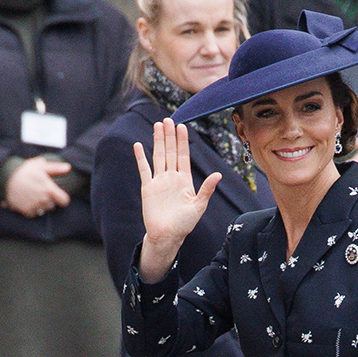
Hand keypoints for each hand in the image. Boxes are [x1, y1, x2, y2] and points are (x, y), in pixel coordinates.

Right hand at [4, 156, 71, 215]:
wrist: (5, 178)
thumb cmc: (24, 171)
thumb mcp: (40, 165)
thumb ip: (55, 168)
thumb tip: (68, 167)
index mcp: (49, 189)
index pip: (64, 201)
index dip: (62, 198)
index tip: (58, 195)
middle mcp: (43, 200)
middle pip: (53, 205)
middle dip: (49, 200)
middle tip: (39, 191)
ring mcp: (35, 206)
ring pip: (44, 210)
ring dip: (40, 204)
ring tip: (32, 194)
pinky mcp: (27, 211)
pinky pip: (34, 213)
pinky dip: (32, 209)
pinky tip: (27, 200)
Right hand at [135, 118, 221, 282]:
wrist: (167, 236)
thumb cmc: (184, 224)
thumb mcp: (198, 206)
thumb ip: (206, 189)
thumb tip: (218, 175)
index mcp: (184, 181)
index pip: (183, 156)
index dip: (183, 141)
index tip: (182, 126)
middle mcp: (171, 178)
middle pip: (170, 152)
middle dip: (170, 136)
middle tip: (168, 119)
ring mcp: (159, 182)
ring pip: (158, 156)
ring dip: (158, 141)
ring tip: (157, 126)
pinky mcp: (148, 188)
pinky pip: (144, 169)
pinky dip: (141, 157)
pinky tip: (139, 145)